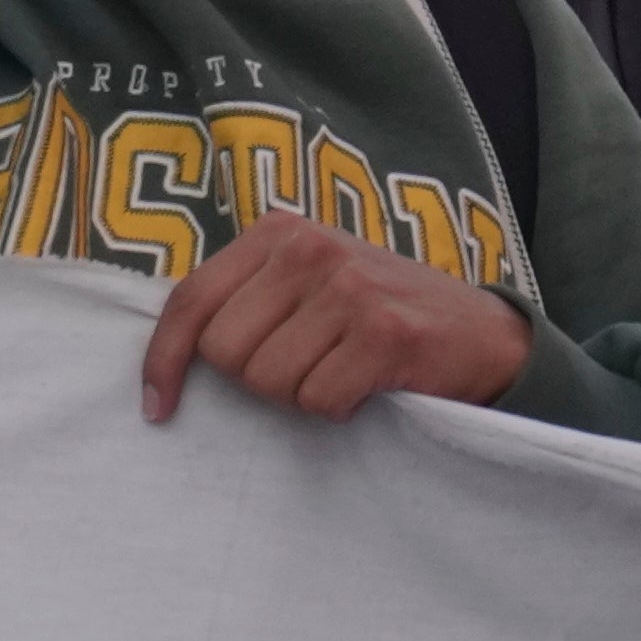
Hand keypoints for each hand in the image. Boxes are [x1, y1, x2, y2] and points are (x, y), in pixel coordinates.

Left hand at [136, 211, 532, 424]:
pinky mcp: (385, 330)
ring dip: (301, 395)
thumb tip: (170, 353)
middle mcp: (311, 247)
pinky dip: (338, 410)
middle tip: (304, 369)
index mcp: (280, 230)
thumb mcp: (308, 283)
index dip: (164, 360)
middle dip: (255, 380)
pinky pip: (318, 399)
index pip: (191, 299)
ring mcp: (349, 285)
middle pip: (225, 351)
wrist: (482, 334)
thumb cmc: (378, 316)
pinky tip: (367, 385)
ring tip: (338, 372)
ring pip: (268, 381)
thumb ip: (247, 298)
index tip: (158, 408)